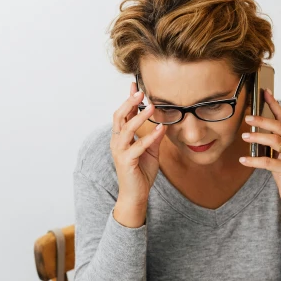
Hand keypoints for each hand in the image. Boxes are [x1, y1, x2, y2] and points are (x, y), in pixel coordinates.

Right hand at [110, 81, 164, 215]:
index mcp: (121, 137)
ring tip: (151, 106)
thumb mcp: (151, 151)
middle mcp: (117, 142)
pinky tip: (160, 128)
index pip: (123, 114)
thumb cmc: (141, 173)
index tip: (135, 85)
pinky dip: (150, 136)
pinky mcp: (126, 161)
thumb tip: (163, 122)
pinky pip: (138, 146)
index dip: (129, 99)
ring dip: (139, 116)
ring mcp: (120, 151)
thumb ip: (154, 137)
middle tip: (141, 90)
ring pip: (126, 129)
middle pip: (120, 116)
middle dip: (130, 102)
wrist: (136, 195)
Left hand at [239, 90, 280, 222]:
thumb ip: (272, 139)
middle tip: (247, 117)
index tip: (265, 92)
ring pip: (274, 141)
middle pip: (279, 126)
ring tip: (244, 136)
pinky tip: (243, 159)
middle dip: (263, 119)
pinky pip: (268, 162)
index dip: (274, 103)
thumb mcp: (280, 151)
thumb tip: (254, 125)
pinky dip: (254, 160)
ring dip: (258, 137)